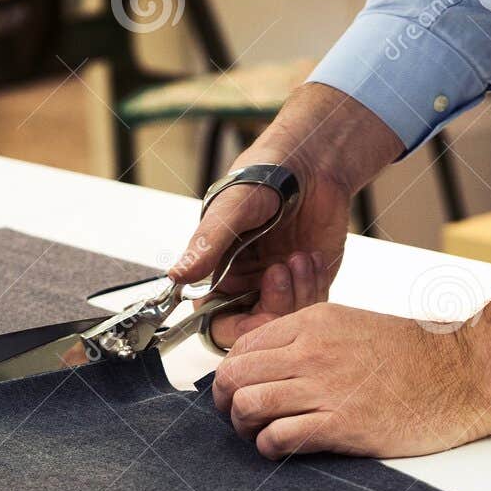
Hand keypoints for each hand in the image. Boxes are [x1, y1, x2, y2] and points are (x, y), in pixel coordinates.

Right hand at [169, 83, 401, 344]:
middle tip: (280, 274)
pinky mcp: (308, 281)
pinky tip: (311, 256)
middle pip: (257, 329)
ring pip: (288, 321)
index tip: (257, 316)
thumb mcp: (232, 208)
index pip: (219, 322)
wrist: (311, 162)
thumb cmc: (265, 176)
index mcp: (219, 274)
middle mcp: (248, 285)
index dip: (238, 328)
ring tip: (298, 255)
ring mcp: (279, 286)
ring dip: (296, 292)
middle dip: (273, 310)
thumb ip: (207, 244)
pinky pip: (313, 305)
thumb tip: (177, 276)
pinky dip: (313, 285)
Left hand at [211, 301, 490, 458]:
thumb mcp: (353, 326)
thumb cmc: (414, 355)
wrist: (462, 373)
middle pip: (234, 376)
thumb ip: (310, 339)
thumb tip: (271, 362)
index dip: (232, 375)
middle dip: (225, 402)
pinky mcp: (341, 424)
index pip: (242, 347)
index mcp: (313, 323)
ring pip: (247, 405)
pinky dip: (269, 448)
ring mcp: (326, 387)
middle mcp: (312, 351)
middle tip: (238, 417)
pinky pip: (277, 437)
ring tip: (260, 434)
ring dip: (244, 427)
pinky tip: (282, 448)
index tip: (239, 391)